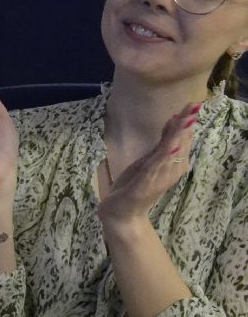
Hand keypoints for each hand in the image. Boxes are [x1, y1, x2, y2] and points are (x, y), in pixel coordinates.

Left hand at [99, 102, 201, 227]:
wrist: (120, 213)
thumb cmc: (134, 185)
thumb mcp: (149, 160)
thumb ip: (162, 144)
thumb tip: (175, 120)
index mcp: (171, 165)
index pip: (182, 140)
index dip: (186, 122)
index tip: (193, 104)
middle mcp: (169, 171)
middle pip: (180, 144)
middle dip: (185, 125)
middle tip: (195, 105)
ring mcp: (157, 178)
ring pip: (170, 154)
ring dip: (178, 137)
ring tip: (186, 121)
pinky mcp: (144, 185)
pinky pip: (155, 169)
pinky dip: (163, 158)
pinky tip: (171, 147)